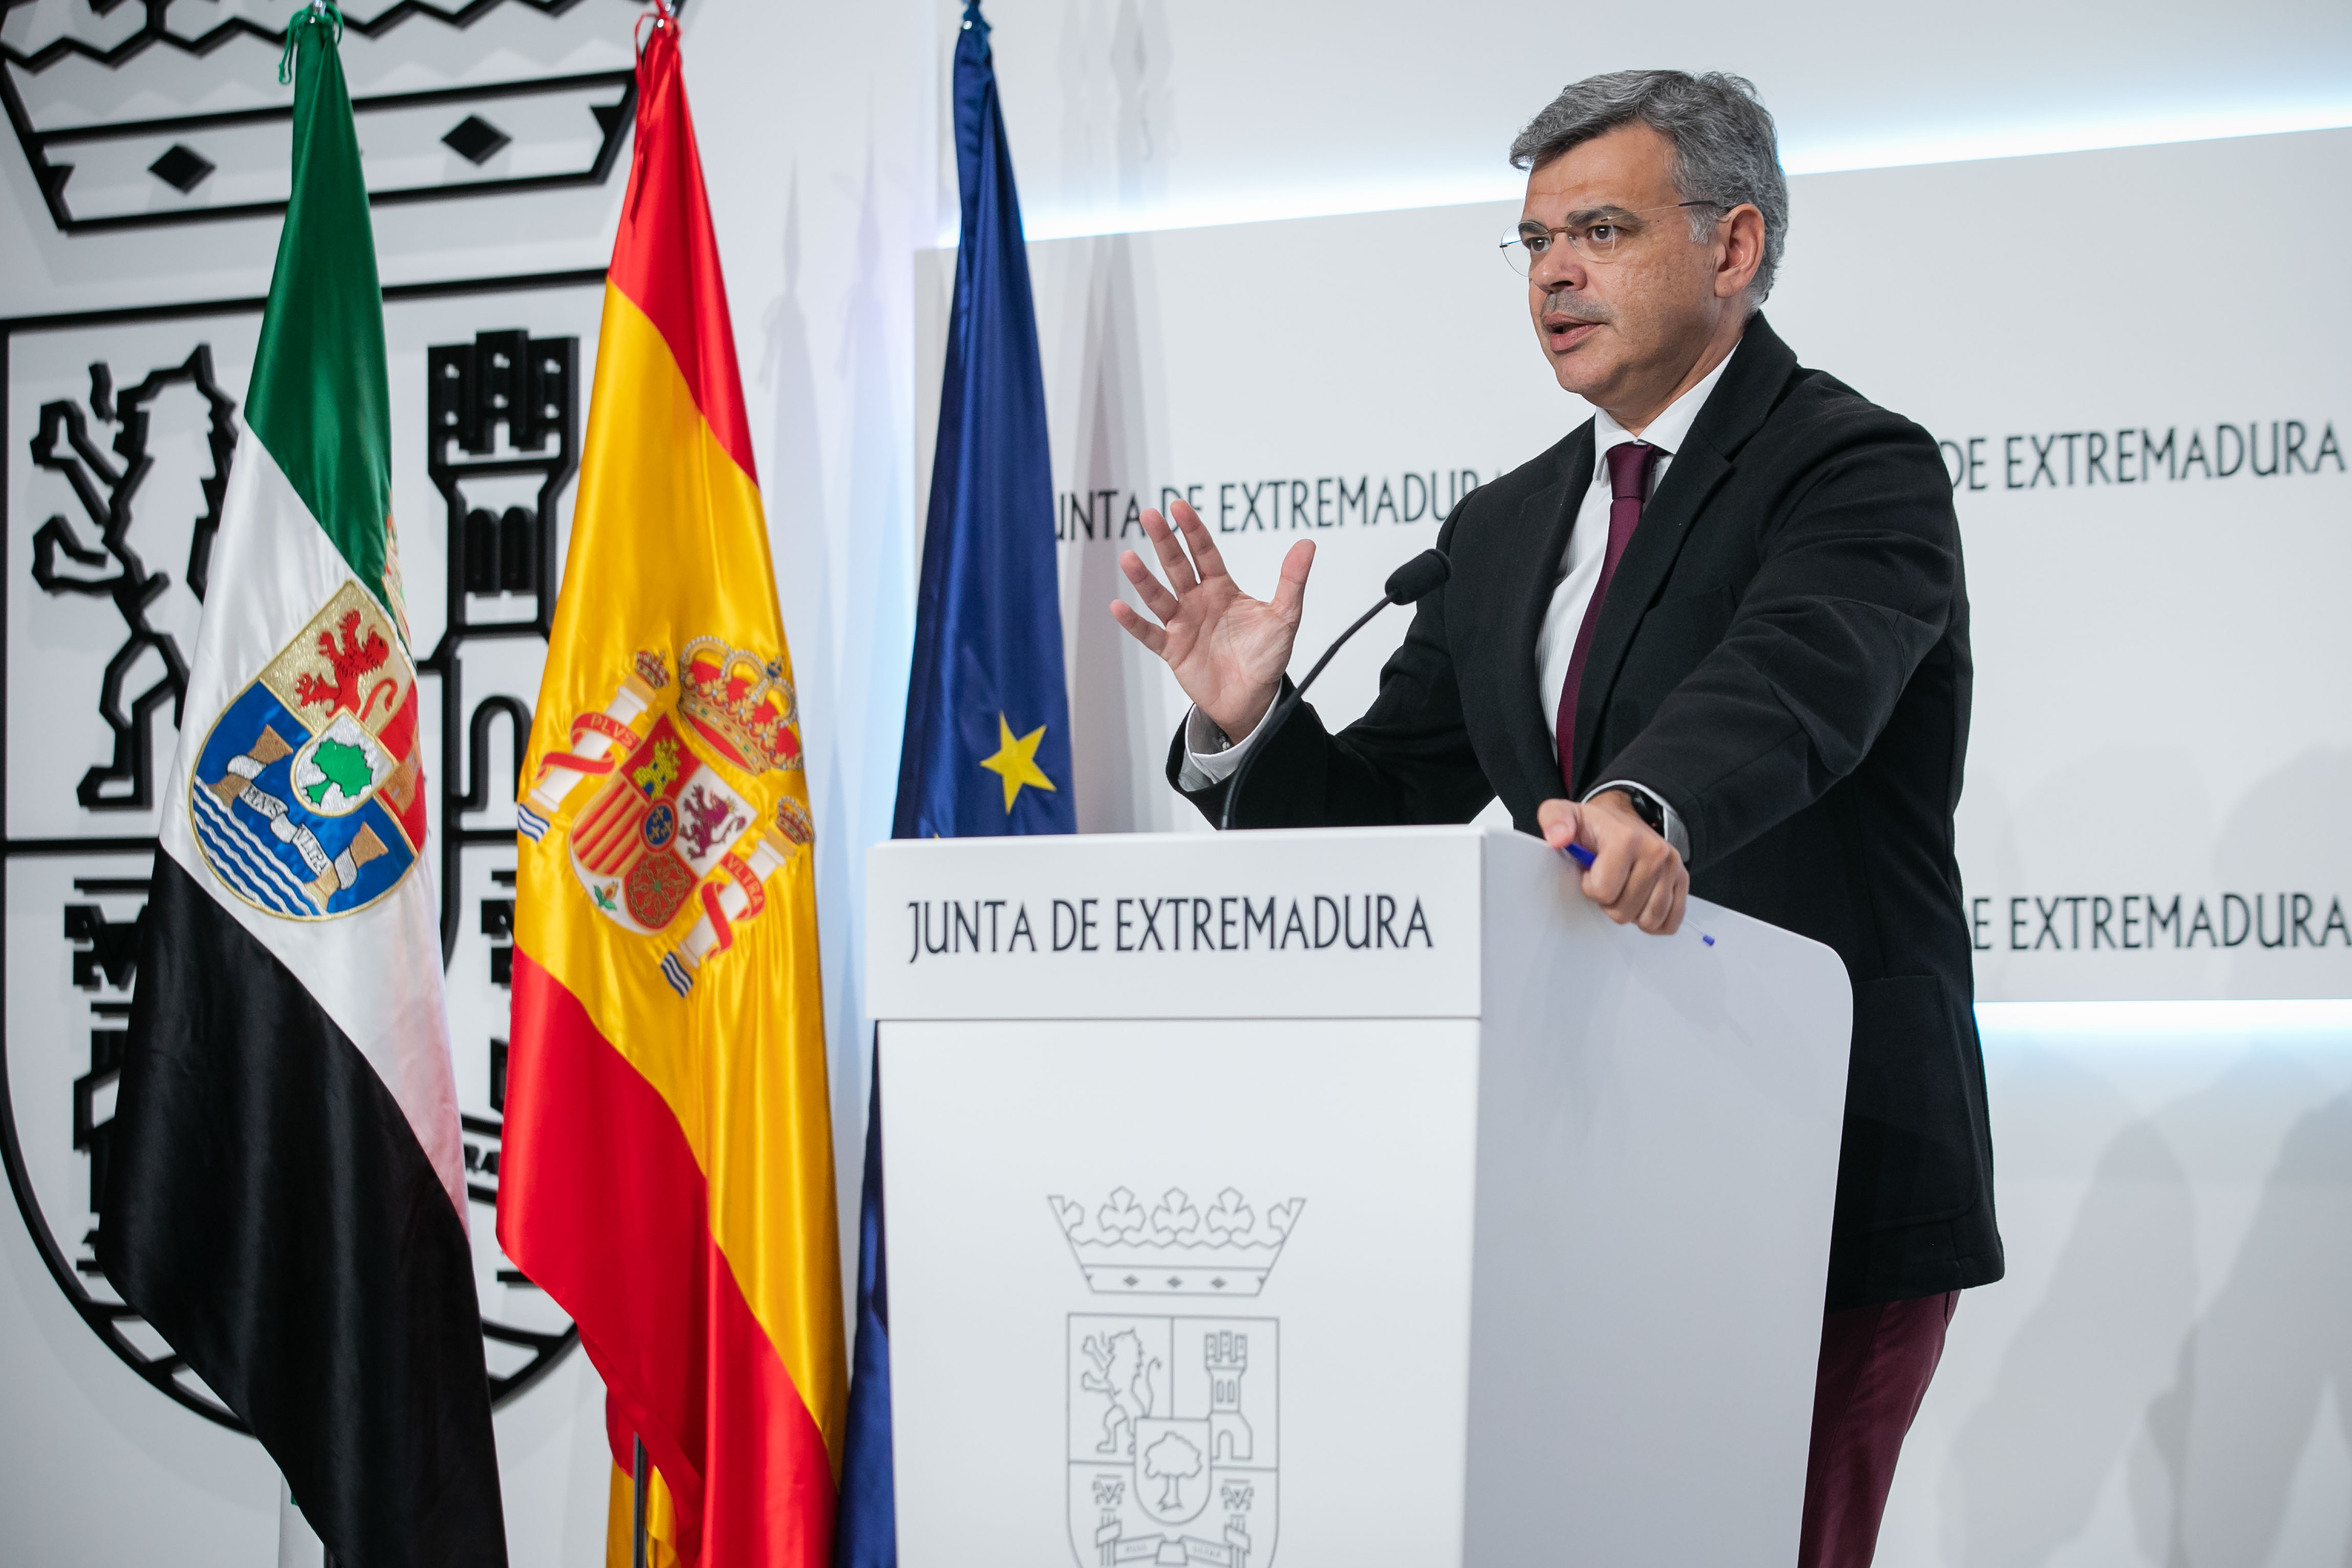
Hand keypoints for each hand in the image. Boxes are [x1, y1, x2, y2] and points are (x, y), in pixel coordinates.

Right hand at [1109, 499, 1314, 741]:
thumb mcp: (1285, 616)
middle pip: (1177, 566)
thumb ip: (1291, 581)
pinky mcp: (1172, 650)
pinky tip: (1118, 606)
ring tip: (1128, 558)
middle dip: (1163, 541)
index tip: (1178, 506)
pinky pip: (1149, 634)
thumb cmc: (1267, 656)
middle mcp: (1197, 601)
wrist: (1254, 698)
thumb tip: (1307, 544)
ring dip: (1143, 578)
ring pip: (1159, 596)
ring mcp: (1182, 624)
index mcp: (1221, 588)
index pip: (1204, 552)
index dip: (1192, 530)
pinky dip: (1133, 622)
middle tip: (1149, 515)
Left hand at [1539, 791, 1687, 934]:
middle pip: (1624, 911)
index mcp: (1627, 838)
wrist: (1623, 818)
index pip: (1603, 891)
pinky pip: (1670, 922)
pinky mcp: (1682, 881)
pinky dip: (1652, 921)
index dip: (1590, 888)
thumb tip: (1557, 838)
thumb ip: (1554, 820)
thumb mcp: (1563, 814)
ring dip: (1630, 913)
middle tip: (1608, 880)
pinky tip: (1640, 903)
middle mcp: (1656, 852)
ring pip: (1648, 920)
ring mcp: (1672, 868)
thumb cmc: (1593, 826)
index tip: (1591, 871)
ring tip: (1623, 889)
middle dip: (1609, 903)